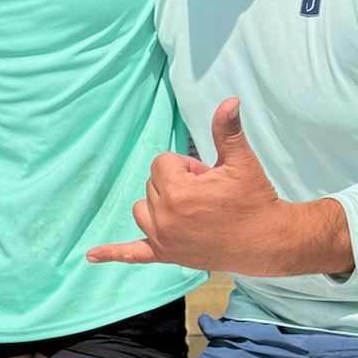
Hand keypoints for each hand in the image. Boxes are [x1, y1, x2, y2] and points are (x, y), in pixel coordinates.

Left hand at [88, 98, 295, 272]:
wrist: (266, 242)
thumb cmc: (254, 200)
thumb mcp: (241, 162)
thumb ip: (226, 131)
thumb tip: (229, 101)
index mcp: (178, 193)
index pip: (161, 163)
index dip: (186, 166)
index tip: (208, 177)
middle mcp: (164, 218)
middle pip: (152, 184)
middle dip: (178, 184)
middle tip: (208, 195)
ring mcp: (163, 239)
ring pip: (141, 209)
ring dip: (159, 204)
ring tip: (191, 210)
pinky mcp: (166, 254)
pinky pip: (133, 254)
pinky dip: (112, 253)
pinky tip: (91, 256)